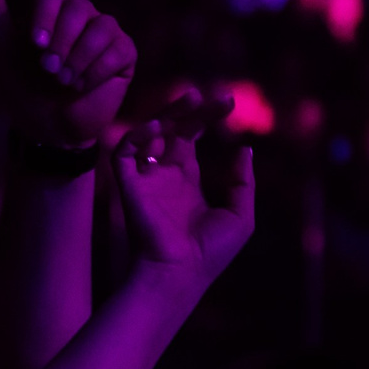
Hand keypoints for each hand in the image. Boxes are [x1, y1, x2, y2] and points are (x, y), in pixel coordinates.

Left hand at [0, 0, 135, 148]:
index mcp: (52, 10)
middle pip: (78, 7)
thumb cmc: (24, 89)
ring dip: (80, 58)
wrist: (48, 130)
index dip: (43, 18)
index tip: (35, 47)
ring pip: (102, 26)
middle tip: (49, 71)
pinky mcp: (125, 54)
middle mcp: (81, 15)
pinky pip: (119, 49)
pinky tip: (83, 86)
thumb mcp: (1, 51)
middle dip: (62, 42)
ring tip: (65, 82)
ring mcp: (106, 33)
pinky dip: (98, 70)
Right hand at [111, 94, 256, 291]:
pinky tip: (160, 128)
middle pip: (169, 129)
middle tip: (205, 94)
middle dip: (186, 110)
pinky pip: (124, 150)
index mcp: (185, 181)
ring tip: (188, 99)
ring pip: (146, 133)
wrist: (179, 274)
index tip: (226, 102)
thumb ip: (241, 182)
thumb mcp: (239, 215)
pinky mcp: (127, 185)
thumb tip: (244, 149)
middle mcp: (162, 176)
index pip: (189, 137)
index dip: (204, 117)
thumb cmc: (210, 253)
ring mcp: (144, 179)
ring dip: (165, 114)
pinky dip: (138, 135)